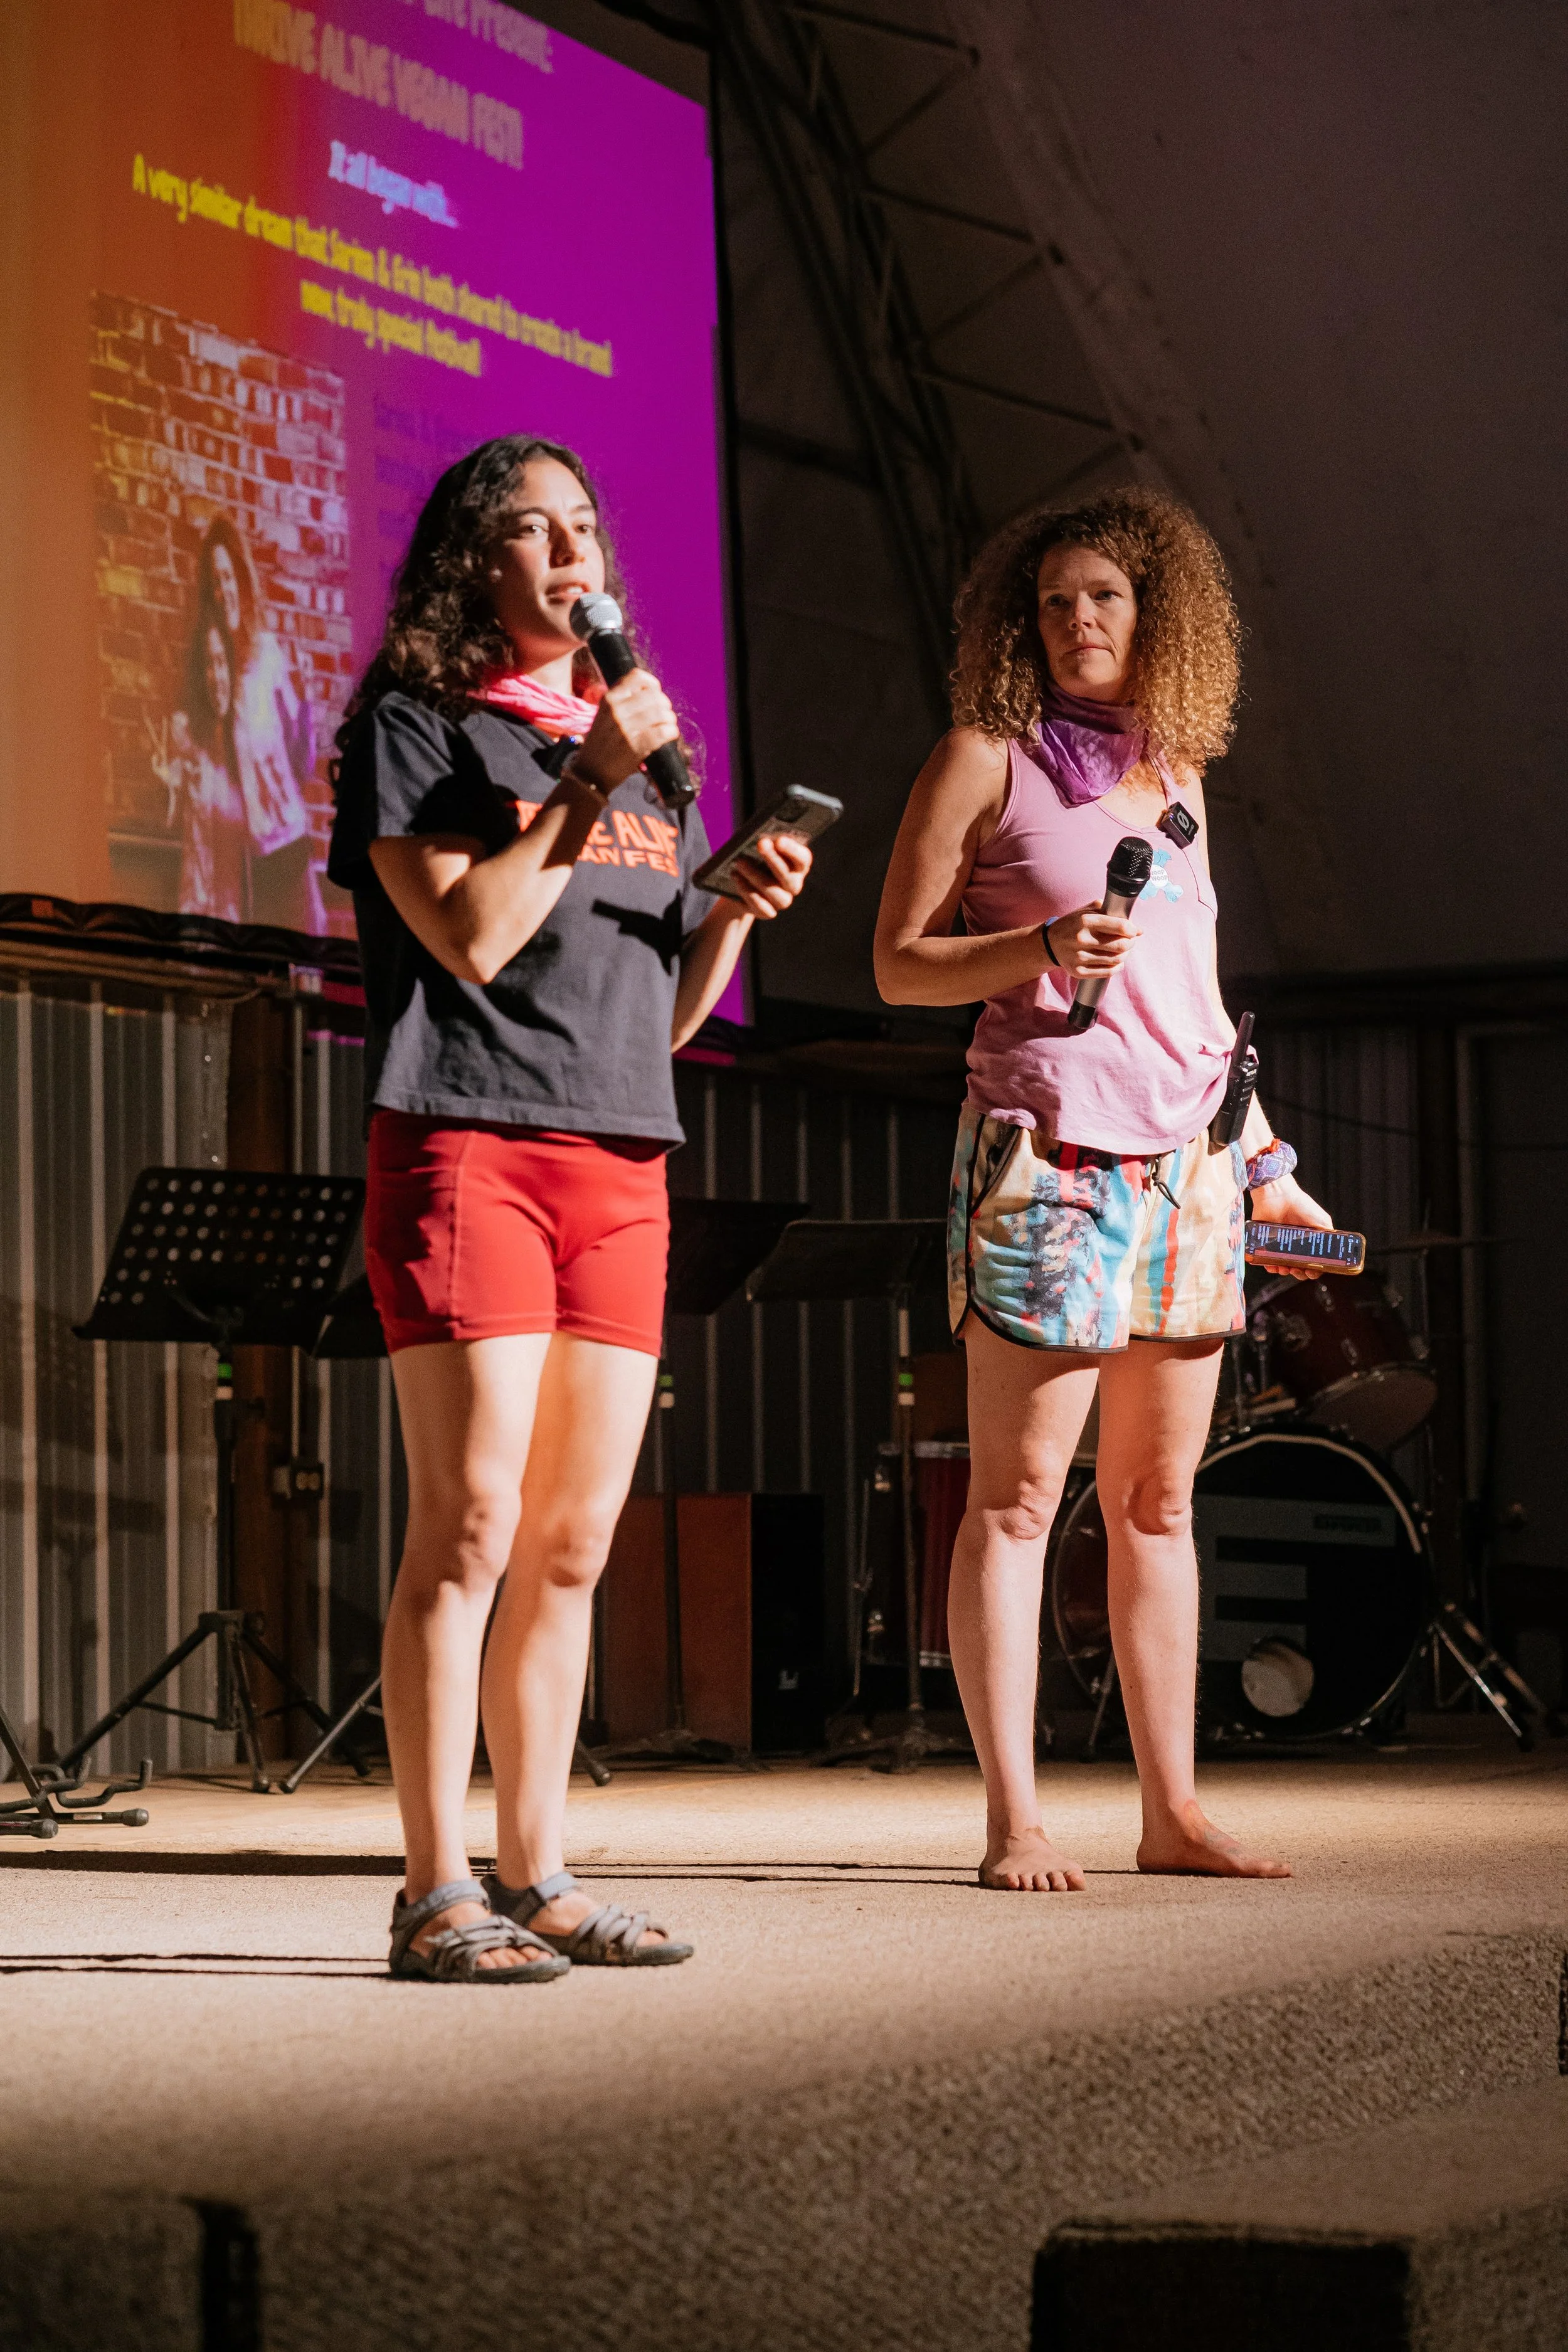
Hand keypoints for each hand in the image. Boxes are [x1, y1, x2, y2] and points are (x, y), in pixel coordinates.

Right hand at [575, 667, 678, 790]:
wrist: (590, 773)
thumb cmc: (600, 744)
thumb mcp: (603, 715)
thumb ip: (622, 702)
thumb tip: (650, 693)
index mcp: (608, 699)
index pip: (636, 677)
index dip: (652, 684)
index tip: (655, 693)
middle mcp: (617, 711)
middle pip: (654, 695)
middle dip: (664, 704)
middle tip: (664, 714)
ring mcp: (627, 728)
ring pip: (662, 713)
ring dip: (670, 719)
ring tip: (667, 725)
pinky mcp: (637, 746)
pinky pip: (664, 731)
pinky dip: (672, 732)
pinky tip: (669, 735)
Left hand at [727, 833, 811, 919]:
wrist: (742, 882)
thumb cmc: (754, 856)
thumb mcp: (760, 845)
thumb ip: (765, 839)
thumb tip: (760, 836)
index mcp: (799, 865)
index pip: (803, 859)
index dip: (792, 850)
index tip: (779, 839)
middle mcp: (794, 884)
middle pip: (788, 876)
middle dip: (773, 859)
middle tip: (760, 844)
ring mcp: (783, 900)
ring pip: (773, 891)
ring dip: (755, 875)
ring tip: (739, 861)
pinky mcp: (768, 912)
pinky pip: (760, 906)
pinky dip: (747, 891)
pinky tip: (736, 877)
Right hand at [1044, 903, 1138, 978]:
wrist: (1049, 944)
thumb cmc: (1072, 926)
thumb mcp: (1086, 912)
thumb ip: (1109, 913)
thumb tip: (1136, 928)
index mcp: (1085, 921)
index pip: (1120, 927)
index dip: (1132, 929)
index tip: (1134, 930)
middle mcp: (1081, 939)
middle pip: (1120, 946)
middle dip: (1130, 943)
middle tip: (1130, 941)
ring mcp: (1079, 957)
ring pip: (1116, 960)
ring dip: (1125, 955)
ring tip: (1122, 950)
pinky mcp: (1078, 971)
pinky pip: (1107, 972)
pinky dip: (1117, 967)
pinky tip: (1116, 961)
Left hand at [1248, 1173, 1333, 1272]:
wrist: (1278, 1195)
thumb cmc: (1301, 1205)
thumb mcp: (1321, 1221)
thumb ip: (1328, 1235)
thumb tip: (1337, 1249)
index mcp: (1308, 1242)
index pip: (1313, 1262)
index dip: (1314, 1270)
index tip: (1312, 1272)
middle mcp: (1293, 1245)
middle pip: (1298, 1268)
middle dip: (1299, 1273)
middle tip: (1299, 1270)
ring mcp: (1278, 1245)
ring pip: (1282, 1266)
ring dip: (1284, 1271)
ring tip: (1285, 1268)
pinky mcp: (1264, 1243)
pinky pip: (1265, 1260)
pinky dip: (1269, 1265)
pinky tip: (1272, 1265)